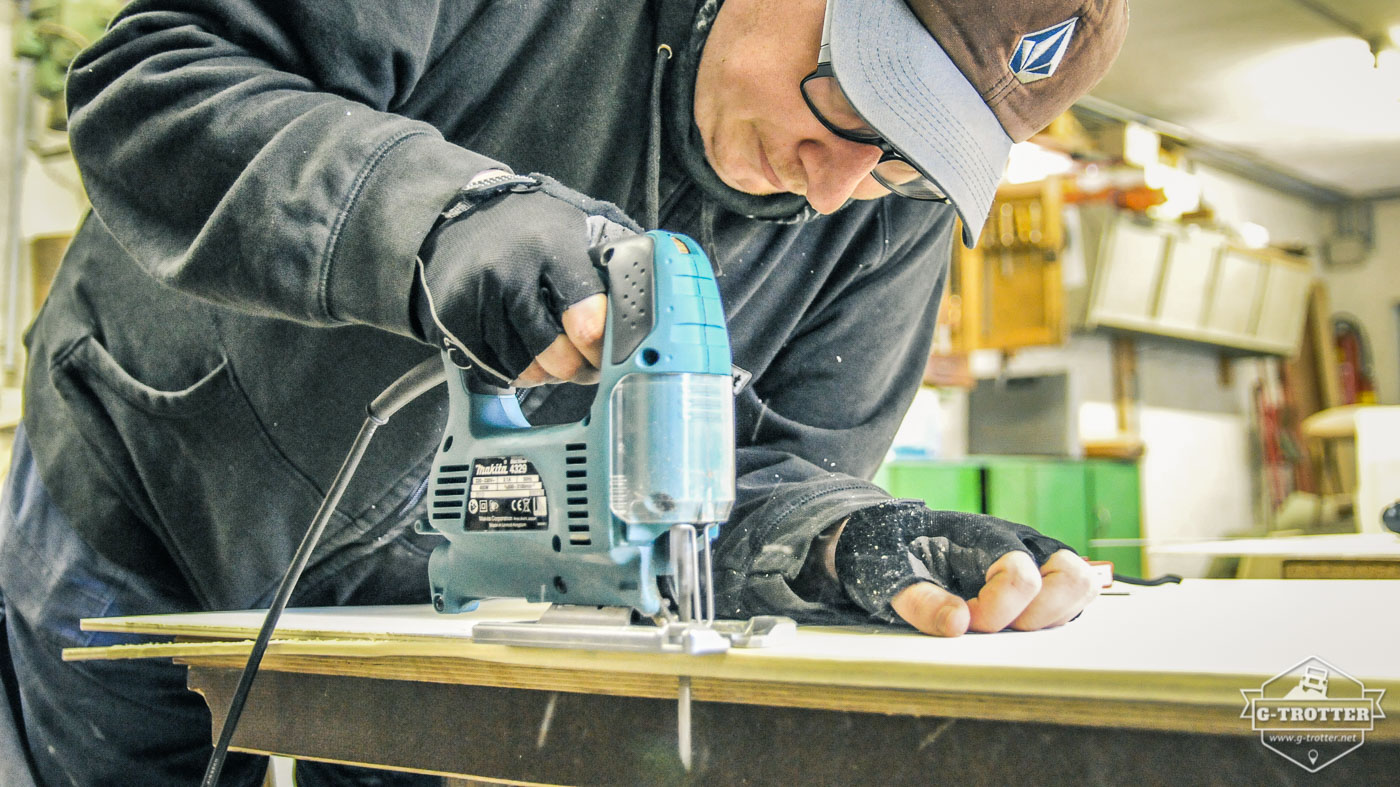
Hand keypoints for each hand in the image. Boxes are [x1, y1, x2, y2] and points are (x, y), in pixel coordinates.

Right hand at [412, 171, 638, 387]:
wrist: (456, 216)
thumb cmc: (529, 226)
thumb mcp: (576, 223)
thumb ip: (615, 254)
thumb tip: (656, 286)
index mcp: (551, 248)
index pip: (586, 317)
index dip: (602, 345)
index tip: (609, 351)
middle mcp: (511, 275)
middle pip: (556, 355)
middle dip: (579, 368)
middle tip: (589, 365)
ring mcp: (478, 301)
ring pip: (526, 369)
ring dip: (548, 374)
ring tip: (558, 360)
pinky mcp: (453, 322)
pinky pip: (495, 370)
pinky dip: (516, 372)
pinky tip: (526, 354)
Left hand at [828, 501, 1097, 635]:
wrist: (893, 537)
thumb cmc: (894, 553)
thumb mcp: (890, 574)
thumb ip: (920, 600)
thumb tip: (959, 625)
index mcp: (984, 535)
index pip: (1019, 573)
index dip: (997, 609)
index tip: (966, 622)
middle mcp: (1020, 543)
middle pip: (1072, 575)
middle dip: (1041, 614)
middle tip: (1002, 628)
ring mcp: (1035, 560)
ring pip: (1080, 587)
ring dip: (1054, 616)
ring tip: (1012, 627)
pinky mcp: (1039, 580)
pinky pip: (1071, 600)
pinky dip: (1056, 618)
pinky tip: (1018, 625)